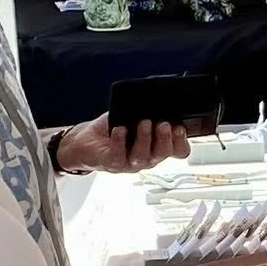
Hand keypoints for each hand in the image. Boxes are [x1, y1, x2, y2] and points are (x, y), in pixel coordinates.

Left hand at [54, 118, 190, 173]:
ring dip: (145, 139)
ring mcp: (130, 163)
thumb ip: (144, 113)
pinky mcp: (113, 163)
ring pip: (144, 157)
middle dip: (166, 139)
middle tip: (164, 124)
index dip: (182, 141)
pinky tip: (119, 129)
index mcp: (155, 148)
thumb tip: (152, 102)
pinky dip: (120, 141)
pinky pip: (119, 155)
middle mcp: (146, 158)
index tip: (180, 127)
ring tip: (143, 123)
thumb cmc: (111, 130)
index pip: (178, 151)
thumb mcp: (131, 118)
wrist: (85, 142)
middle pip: (163, 154)